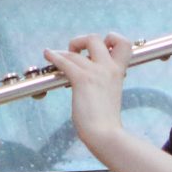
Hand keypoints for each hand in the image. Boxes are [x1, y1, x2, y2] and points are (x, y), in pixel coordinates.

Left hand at [42, 33, 131, 155]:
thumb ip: (105, 84)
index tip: (101, 47)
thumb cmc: (106, 122)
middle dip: (82, 40)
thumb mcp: (110, 96)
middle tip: (76, 52)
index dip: (111, 39)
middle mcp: (109, 68)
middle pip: (96, 38)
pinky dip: (53, 57)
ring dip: (62, 52)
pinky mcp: (82, 80)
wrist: (105, 134)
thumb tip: (91, 83)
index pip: (123, 43)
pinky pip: (65, 61)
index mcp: (118, 72)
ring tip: (54, 56)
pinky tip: (48, 55)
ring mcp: (96, 72)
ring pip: (76, 50)